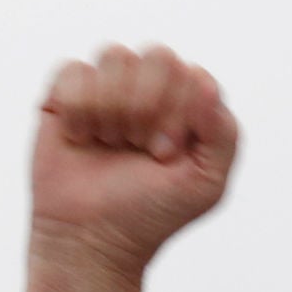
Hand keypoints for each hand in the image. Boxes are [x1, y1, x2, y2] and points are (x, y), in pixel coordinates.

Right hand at [24, 43, 239, 291]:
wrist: (93, 236)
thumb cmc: (153, 212)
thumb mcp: (206, 184)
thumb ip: (223, 134)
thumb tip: (202, 81)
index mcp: (192, 109)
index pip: (194, 75)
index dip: (179, 113)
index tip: (166, 155)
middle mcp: (154, 91)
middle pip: (159, 56)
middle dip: (148, 107)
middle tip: (141, 149)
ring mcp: (111, 89)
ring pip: (116, 56)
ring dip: (113, 109)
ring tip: (112, 145)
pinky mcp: (68, 92)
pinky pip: (75, 69)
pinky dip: (78, 109)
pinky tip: (82, 139)